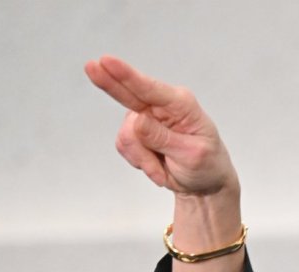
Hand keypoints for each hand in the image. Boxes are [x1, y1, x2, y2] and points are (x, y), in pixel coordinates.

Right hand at [84, 56, 237, 196]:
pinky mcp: (135, 134)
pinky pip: (124, 147)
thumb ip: (164, 138)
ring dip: (142, 157)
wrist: (204, 182)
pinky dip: (140, 162)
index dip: (126, 75)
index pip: (150, 88)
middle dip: (109, 82)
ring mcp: (145, 119)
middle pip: (128, 93)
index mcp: (181, 105)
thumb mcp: (192, 155)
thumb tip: (137, 121)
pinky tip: (157, 167)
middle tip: (91, 67)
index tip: (106, 61)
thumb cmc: (207, 164)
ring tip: (163, 169)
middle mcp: (160, 107)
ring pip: (127, 134)